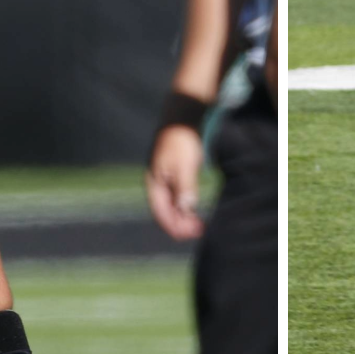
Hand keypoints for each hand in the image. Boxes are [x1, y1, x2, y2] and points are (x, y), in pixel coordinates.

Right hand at [145, 124, 205, 239]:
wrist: (181, 119)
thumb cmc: (181, 140)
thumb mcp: (185, 164)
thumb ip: (184, 186)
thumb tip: (185, 208)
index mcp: (154, 183)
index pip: (160, 213)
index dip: (174, 227)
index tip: (190, 234)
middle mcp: (155, 184)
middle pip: (164, 212)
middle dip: (180, 224)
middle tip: (199, 231)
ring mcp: (163, 179)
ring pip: (170, 205)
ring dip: (183, 217)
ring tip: (199, 226)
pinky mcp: (171, 174)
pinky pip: (175, 197)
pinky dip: (184, 206)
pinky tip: (194, 211)